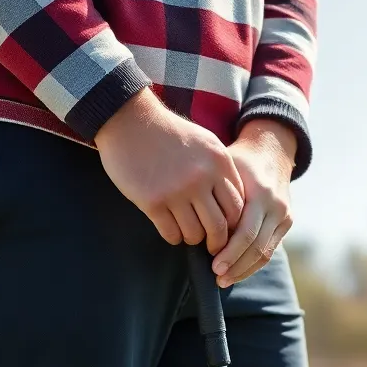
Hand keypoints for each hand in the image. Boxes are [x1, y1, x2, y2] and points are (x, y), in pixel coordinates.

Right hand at [95, 89, 244, 252]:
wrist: (129, 119)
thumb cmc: (169, 132)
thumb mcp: (205, 142)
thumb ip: (222, 169)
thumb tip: (235, 204)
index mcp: (218, 163)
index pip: (237, 207)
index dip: (234, 224)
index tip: (227, 229)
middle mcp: (201, 179)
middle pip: (220, 226)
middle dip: (218, 242)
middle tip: (214, 247)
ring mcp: (176, 192)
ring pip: (195, 233)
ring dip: (194, 239)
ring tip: (190, 235)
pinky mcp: (153, 202)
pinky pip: (171, 233)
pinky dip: (174, 237)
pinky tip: (172, 231)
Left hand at [211, 120, 297, 286]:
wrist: (271, 151)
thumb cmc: (239, 160)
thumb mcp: (225, 169)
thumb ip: (216, 196)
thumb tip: (195, 227)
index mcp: (260, 193)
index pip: (246, 232)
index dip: (230, 253)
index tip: (213, 265)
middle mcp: (276, 206)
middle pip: (257, 247)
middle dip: (236, 266)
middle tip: (217, 277)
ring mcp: (284, 216)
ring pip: (266, 253)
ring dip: (245, 270)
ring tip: (224, 280)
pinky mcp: (287, 223)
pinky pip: (270, 249)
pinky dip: (254, 264)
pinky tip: (238, 271)